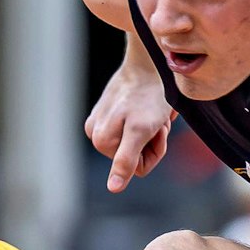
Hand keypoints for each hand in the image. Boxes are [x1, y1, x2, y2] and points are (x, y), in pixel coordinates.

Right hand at [86, 58, 173, 192]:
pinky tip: (148, 107)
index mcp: (101, 141)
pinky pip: (134, 130)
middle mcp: (95, 133)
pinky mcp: (109, 112)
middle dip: (152, 141)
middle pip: (136, 157)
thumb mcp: (141, 131)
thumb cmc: (150, 96)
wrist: (150, 61)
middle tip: (155, 119)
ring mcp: (101, 122)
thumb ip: (126, 161)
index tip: (154, 129)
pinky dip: (148, 122)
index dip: (154, 151)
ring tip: (152, 112)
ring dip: (152, 131)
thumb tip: (113, 188)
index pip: (138, 169)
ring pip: (137, 144)